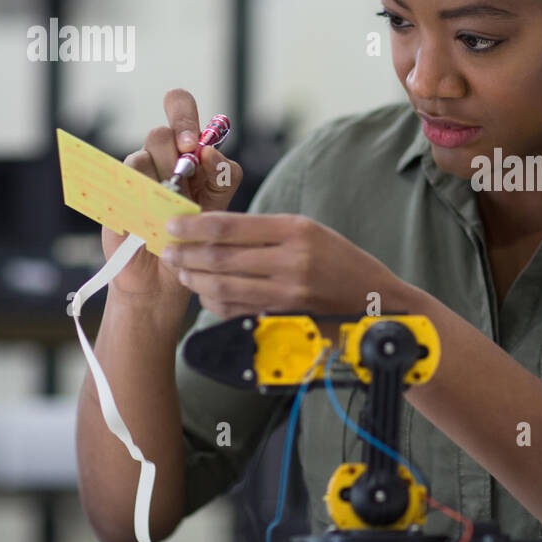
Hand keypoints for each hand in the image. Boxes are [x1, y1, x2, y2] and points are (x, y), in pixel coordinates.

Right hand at [104, 88, 243, 298]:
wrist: (167, 275)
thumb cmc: (197, 236)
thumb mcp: (221, 205)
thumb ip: (224, 176)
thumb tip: (210, 153)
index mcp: (187, 150)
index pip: (178, 105)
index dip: (183, 114)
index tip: (192, 145)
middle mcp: (160, 156)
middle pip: (161, 133)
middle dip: (175, 152)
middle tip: (184, 174)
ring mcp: (137, 174)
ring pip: (143, 155)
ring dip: (161, 180)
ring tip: (169, 206)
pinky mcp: (117, 191)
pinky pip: (125, 180)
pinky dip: (141, 195)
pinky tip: (149, 213)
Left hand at [161, 212, 402, 322]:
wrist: (375, 301)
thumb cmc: (340, 260)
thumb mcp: (310, 231)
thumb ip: (266, 230)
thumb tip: (213, 229)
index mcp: (296, 230)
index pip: (230, 226)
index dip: (193, 226)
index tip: (173, 224)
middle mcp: (292, 261)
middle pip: (220, 258)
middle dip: (185, 253)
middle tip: (166, 249)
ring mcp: (288, 293)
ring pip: (223, 287)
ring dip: (194, 279)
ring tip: (181, 270)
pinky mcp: (284, 317)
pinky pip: (235, 309)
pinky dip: (213, 301)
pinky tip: (204, 292)